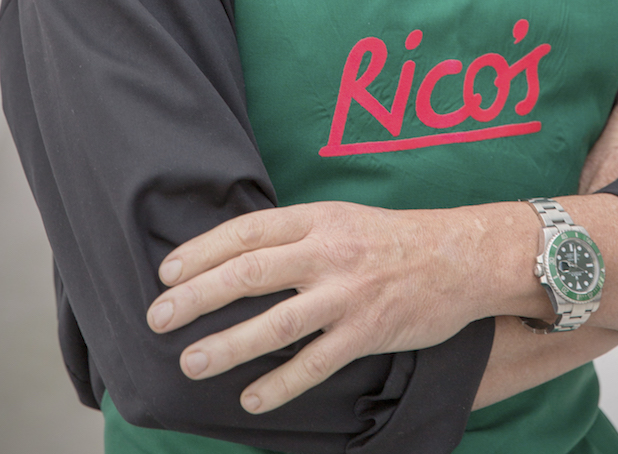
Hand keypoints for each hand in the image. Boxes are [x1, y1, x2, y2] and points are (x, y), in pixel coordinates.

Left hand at [146, 198, 540, 414]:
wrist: (459, 255)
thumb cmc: (392, 237)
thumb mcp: (341, 218)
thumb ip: (295, 235)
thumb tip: (235, 257)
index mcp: (318, 218)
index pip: (248, 230)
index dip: (202, 250)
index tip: (166, 272)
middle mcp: (329, 252)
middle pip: (251, 271)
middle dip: (198, 295)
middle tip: (158, 316)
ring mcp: (348, 293)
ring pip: (278, 322)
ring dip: (229, 344)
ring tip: (191, 362)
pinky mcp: (368, 331)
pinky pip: (317, 363)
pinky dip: (281, 383)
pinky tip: (252, 399)